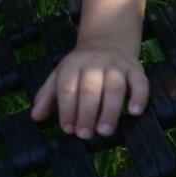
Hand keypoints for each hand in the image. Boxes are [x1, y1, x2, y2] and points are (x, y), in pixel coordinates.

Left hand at [30, 41, 147, 138]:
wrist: (107, 41)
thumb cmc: (79, 67)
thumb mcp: (59, 75)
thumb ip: (47, 96)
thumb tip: (35, 117)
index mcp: (72, 65)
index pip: (67, 87)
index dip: (66, 109)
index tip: (68, 129)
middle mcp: (94, 63)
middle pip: (90, 89)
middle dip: (86, 114)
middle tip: (85, 134)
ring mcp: (116, 66)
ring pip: (115, 87)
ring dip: (110, 111)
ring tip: (104, 131)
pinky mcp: (135, 69)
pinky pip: (140, 82)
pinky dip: (139, 97)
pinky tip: (134, 112)